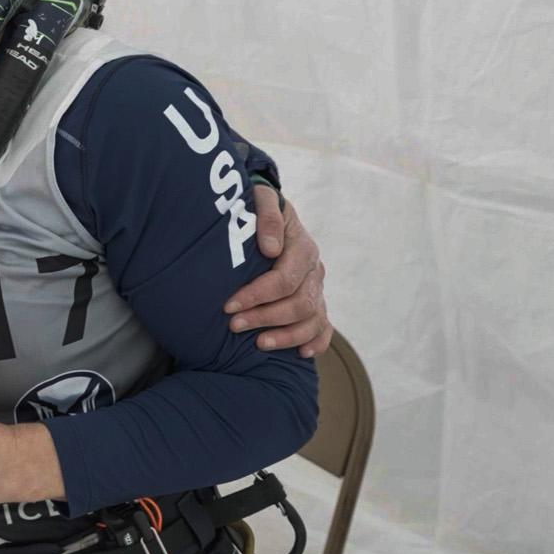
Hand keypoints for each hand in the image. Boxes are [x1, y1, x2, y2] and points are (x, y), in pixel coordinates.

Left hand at [223, 185, 331, 356]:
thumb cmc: (258, 208)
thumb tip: (271, 249)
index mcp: (303, 247)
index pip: (284, 279)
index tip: (229, 305)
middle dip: (266, 317)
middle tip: (234, 325)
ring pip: (313, 320)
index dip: (257, 295)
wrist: (269, 212)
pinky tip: (301, 353)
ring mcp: (318, 288)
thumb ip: (267, 216)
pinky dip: (317, 342)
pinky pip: (324, 327)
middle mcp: (315, 271)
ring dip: (287, 336)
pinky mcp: (316, 301)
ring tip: (259, 344)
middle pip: (299, 304)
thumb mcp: (261, 199)